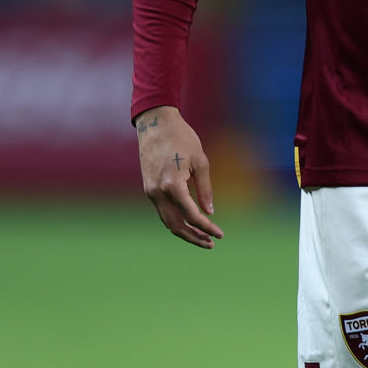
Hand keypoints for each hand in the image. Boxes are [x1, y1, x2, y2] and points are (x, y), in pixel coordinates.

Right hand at [135, 105, 224, 248]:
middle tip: (211, 243)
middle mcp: (157, 192)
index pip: (191, 215)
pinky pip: (162, 210)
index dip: (206, 227)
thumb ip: (205, 189)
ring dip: (184, 231)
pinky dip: (175, 219)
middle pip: (175, 226)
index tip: (220, 234)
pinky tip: (189, 222)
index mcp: (172, 185)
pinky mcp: (148, 188)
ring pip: (166, 221)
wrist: (155, 124)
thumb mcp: (200, 161)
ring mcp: (150, 191)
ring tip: (202, 237)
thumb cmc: (182, 139)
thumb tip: (209, 212)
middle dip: (194, 237)